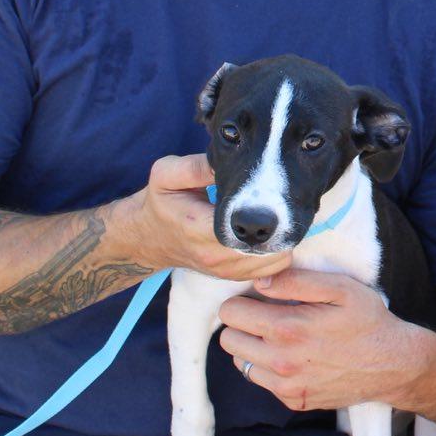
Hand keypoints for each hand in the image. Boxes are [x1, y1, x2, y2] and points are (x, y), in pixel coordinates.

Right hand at [120, 155, 290, 282]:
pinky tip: (273, 233)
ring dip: (283, 241)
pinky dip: (277, 254)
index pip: (246, 227)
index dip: (267, 212)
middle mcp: (213, 255)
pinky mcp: (230, 276)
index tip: (277, 192)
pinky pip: (268, 271)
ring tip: (281, 217)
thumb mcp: (167, 174)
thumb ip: (195, 166)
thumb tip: (226, 159)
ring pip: (273, 262)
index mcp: (198, 228)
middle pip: (267, 247)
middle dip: (282, 226)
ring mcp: (223, 270)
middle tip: (287, 201)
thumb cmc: (161, 202)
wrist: (148, 237)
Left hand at [216, 269, 435, 411]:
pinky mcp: (294, 402)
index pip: (230, 313)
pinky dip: (269, 368)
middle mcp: (281, 362)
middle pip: (228, 339)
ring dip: (253, 347)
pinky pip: (262, 382)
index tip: (259, 297)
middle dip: (242, 324)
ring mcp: (286, 387)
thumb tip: (260, 280)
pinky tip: (294, 356)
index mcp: (288, 328)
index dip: (242, 300)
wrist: (393, 365)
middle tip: (266, 315)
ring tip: (280, 336)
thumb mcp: (340, 288)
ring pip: (240, 363)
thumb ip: (296, 281)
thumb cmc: (367, 320)